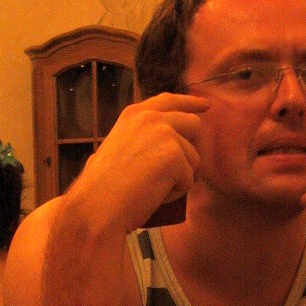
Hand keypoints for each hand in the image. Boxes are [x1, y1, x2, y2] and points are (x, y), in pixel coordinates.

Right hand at [64, 92, 209, 235]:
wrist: (99, 204)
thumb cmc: (105, 186)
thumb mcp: (120, 147)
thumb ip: (143, 138)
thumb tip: (168, 147)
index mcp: (135, 114)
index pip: (170, 101)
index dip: (191, 103)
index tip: (206, 105)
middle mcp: (151, 117)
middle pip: (193, 125)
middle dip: (190, 150)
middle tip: (177, 173)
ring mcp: (164, 134)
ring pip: (194, 158)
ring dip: (179, 178)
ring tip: (150, 187)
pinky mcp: (175, 155)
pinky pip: (189, 179)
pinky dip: (176, 193)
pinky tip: (153, 194)